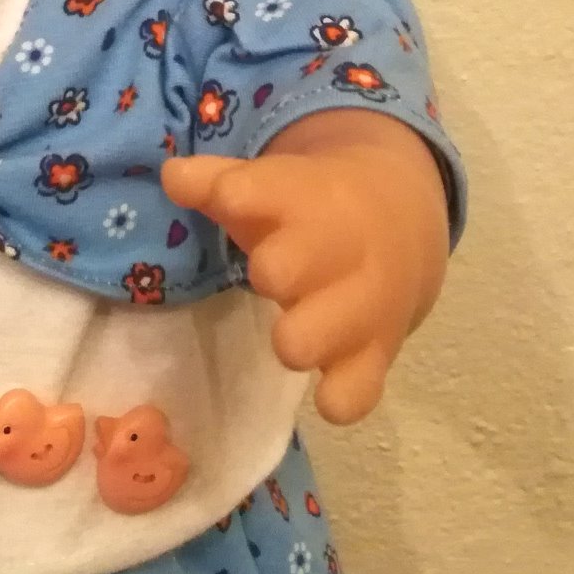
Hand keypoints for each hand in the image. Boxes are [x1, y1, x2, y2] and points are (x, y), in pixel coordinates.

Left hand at [162, 116, 448, 424]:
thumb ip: (216, 182)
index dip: (235, 195)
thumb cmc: (308, 210)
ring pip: (317, 337)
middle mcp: (335, 252)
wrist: (401, 222)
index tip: (226, 198)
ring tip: (291, 331)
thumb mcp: (269, 184)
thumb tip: (172, 176)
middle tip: (267, 274)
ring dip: (295, 338)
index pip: (263, 191)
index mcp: (302, 200)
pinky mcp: (376, 354)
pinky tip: (323, 390)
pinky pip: (358, 392)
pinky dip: (338, 397)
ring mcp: (361, 307)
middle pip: (286, 270)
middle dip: (270, 273)